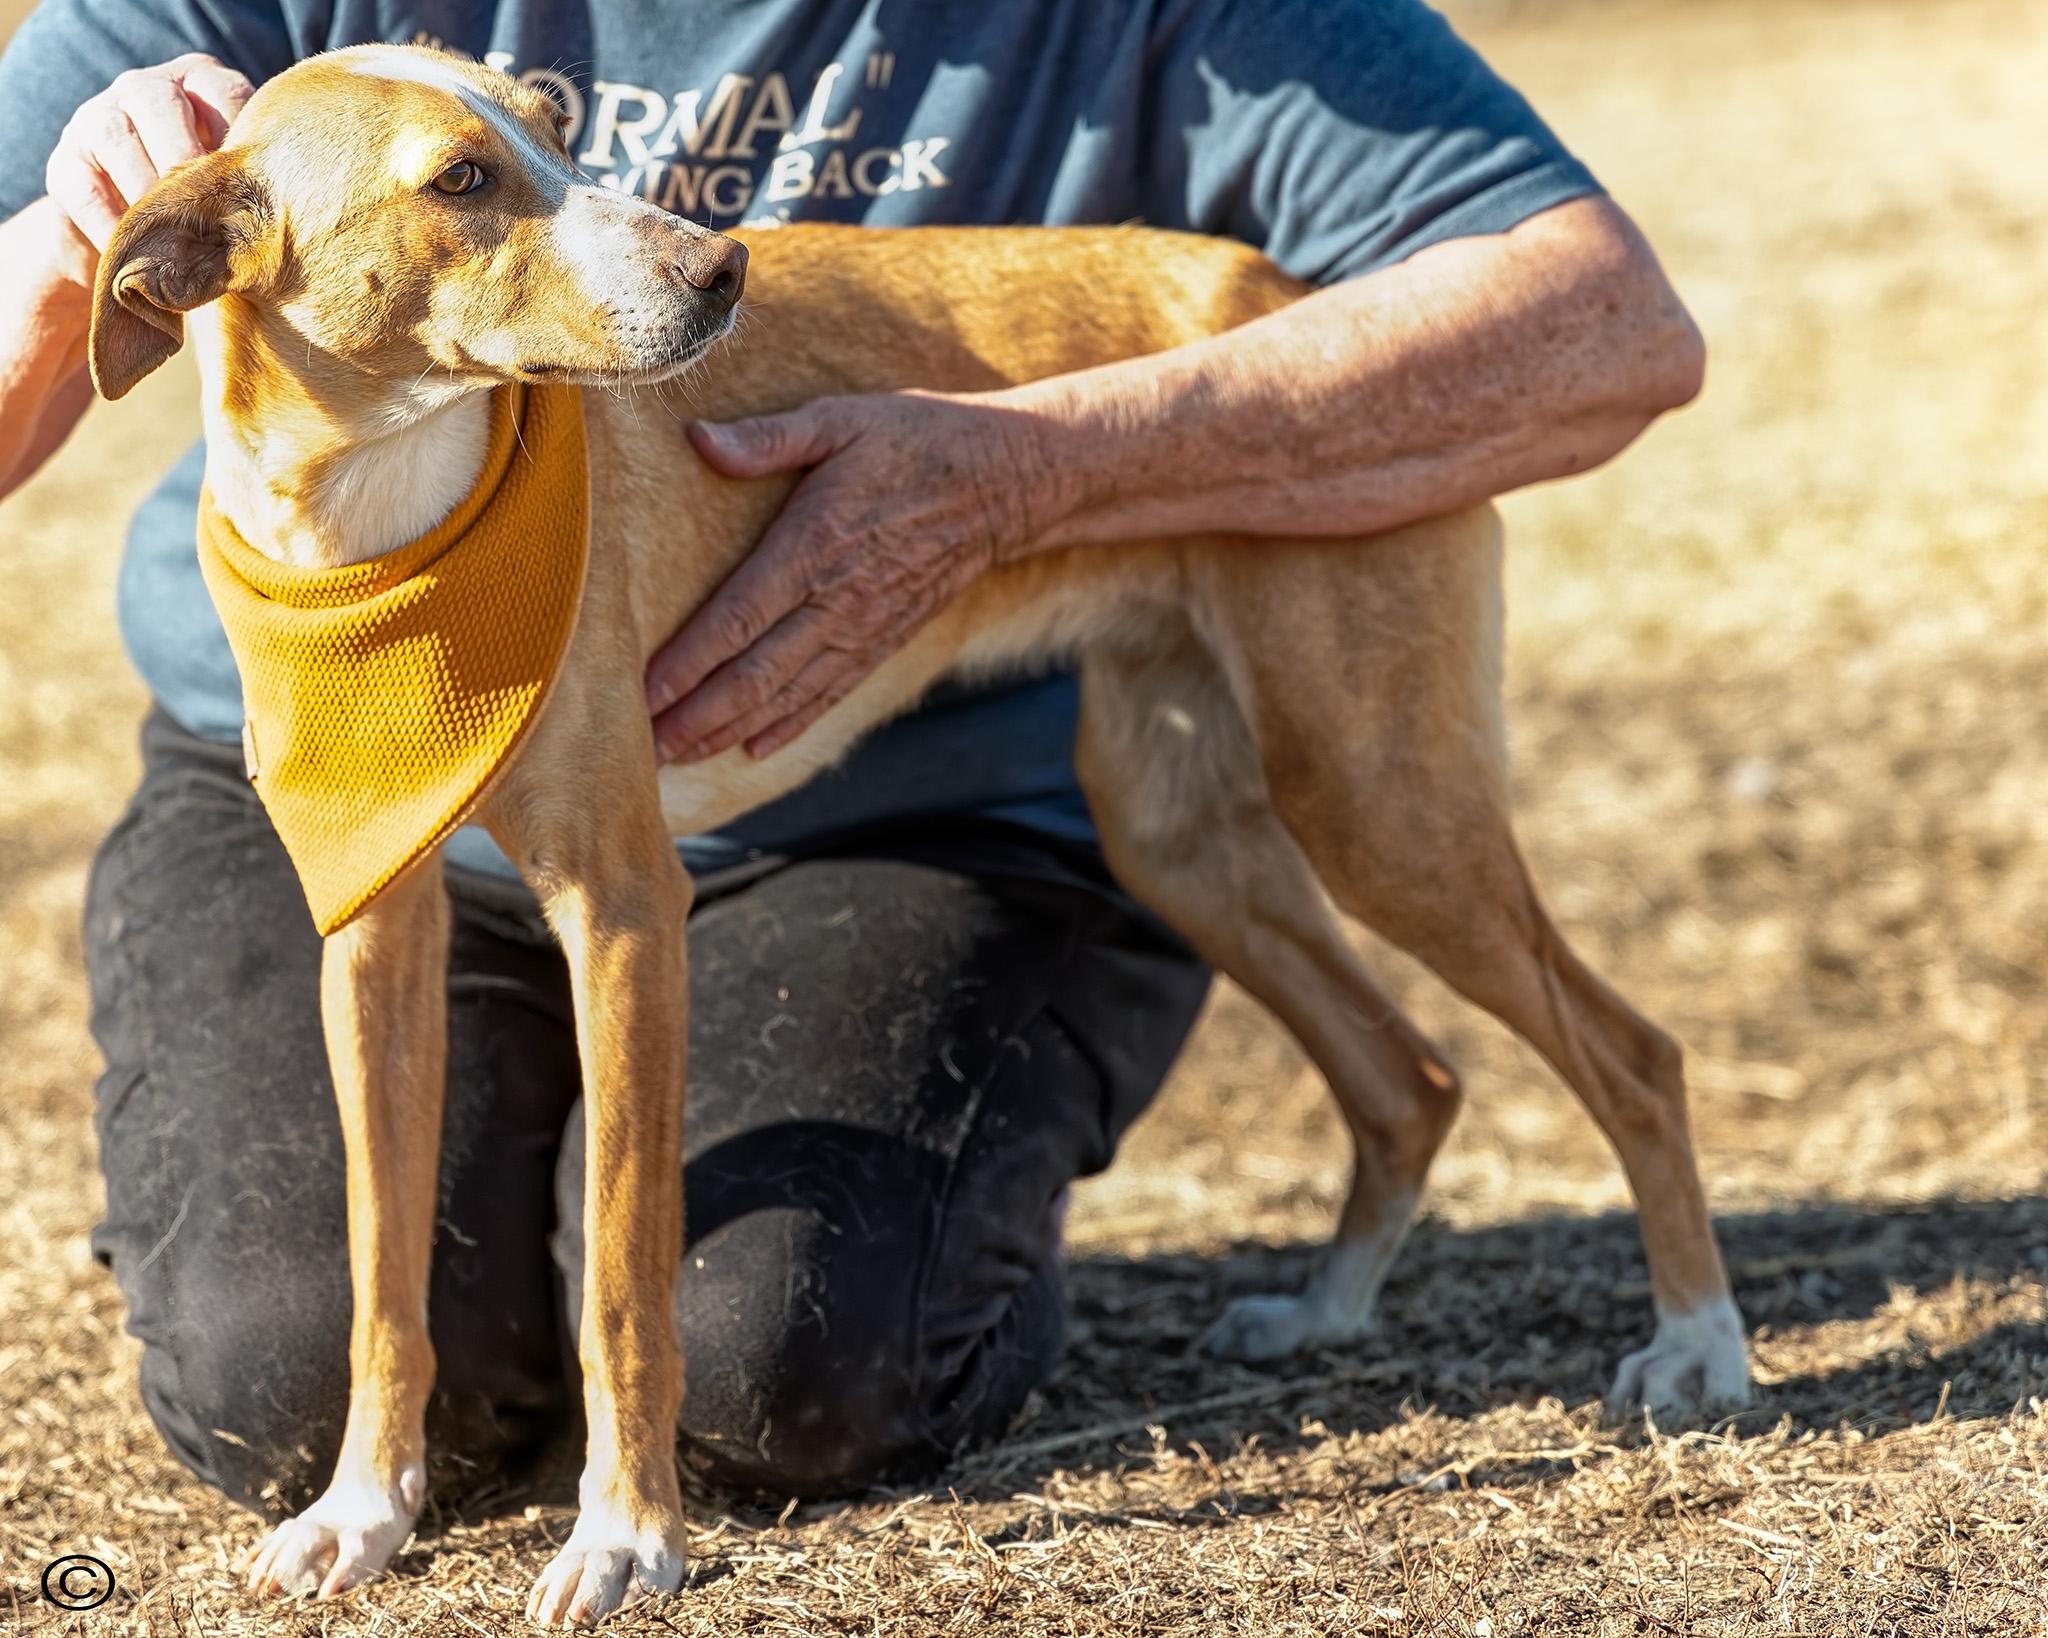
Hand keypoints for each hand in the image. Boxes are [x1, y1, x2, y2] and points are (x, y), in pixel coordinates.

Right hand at [46, 53, 255, 261]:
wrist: (137, 244)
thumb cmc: (209, 210)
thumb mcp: (236, 189)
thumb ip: (252, 182)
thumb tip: (289, 212)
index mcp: (199, 85)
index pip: (225, 93)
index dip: (242, 138)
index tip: (262, 191)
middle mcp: (144, 89)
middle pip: (161, 103)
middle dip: (187, 158)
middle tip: (214, 212)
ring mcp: (96, 120)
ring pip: (115, 138)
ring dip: (147, 191)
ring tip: (178, 240)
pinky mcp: (64, 165)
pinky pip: (84, 190)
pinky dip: (112, 224)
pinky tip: (141, 256)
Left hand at [646, 391, 1056, 762]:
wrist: (1005, 482)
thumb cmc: (916, 440)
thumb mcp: (841, 419)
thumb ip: (768, 438)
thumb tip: (698, 439)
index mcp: (816, 545)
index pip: (738, 618)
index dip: (688, 663)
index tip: (642, 694)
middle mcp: (838, 599)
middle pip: (755, 675)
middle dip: (697, 715)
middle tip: (645, 746)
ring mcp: (864, 627)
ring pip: (788, 694)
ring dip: (730, 729)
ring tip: (681, 755)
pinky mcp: (886, 639)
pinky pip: (831, 692)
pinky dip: (791, 724)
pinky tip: (754, 747)